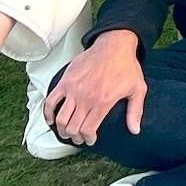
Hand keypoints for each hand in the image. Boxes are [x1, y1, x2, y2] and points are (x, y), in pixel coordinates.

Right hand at [44, 31, 145, 145]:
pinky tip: (50, 120)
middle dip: (75, 137)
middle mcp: (86, 98)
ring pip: (60, 118)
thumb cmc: (126, 66)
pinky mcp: (65, 81)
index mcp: (102, 102)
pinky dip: (47, 113)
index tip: (90, 140)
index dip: (87, 139)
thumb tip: (135, 130)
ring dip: (62, 129)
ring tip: (67, 132)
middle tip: (78, 138)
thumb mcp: (138, 89)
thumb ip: (135, 111)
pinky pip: (50, 101)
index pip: (88, 129)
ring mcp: (73, 90)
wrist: (114, 45)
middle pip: (72, 127)